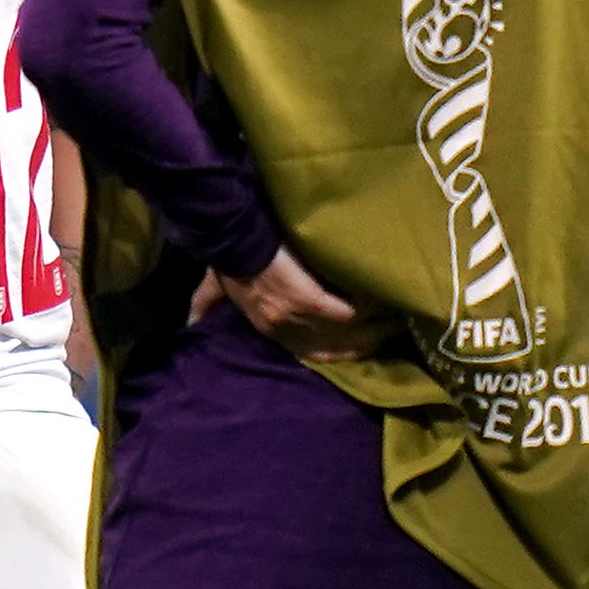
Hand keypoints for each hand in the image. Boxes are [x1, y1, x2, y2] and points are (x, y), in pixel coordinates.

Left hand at [204, 243, 391, 362]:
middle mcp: (282, 329)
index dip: (332, 353)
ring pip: (344, 335)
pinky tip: (387, 305)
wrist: (234, 235)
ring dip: (373, 331)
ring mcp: (297, 317)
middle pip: (330, 351)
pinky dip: (368, 309)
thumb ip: (204, 305)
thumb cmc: (227, 256)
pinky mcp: (310, 300)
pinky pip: (349, 313)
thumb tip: (190, 326)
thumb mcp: (214, 286)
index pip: (305, 352)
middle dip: (361, 347)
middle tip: (388, 339)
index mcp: (265, 327)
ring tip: (398, 324)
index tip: (357, 348)